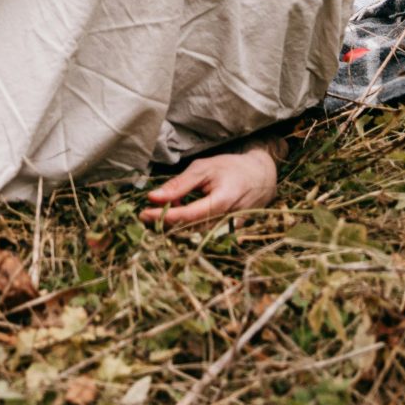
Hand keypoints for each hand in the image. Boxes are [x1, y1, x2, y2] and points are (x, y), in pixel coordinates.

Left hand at [142, 149, 276, 228]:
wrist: (261, 176)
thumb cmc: (232, 168)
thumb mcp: (204, 169)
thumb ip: (179, 185)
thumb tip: (153, 197)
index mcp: (222, 202)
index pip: (187, 216)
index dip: (162, 216)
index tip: (143, 213)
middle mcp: (227, 222)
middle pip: (188, 230)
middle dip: (165, 223)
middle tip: (149, 211)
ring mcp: (229, 232)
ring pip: (194, 235)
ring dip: (175, 225)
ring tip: (166, 207)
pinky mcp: (229, 236)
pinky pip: (203, 235)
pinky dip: (187, 226)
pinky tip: (181, 212)